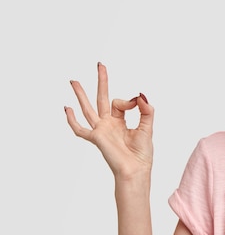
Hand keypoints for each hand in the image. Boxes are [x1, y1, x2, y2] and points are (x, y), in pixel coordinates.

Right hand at [65, 62, 153, 178]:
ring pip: (88, 108)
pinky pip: (80, 129)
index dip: (129, 100)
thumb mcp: (147, 127)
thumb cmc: (142, 154)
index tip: (137, 102)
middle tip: (100, 64)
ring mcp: (101, 130)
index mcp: (120, 122)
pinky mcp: (96, 138)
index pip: (120, 103)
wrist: (136, 170)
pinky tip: (66, 108)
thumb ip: (146, 110)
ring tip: (74, 81)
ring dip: (81, 94)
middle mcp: (109, 124)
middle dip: (102, 81)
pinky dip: (72, 120)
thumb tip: (141, 95)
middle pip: (102, 98)